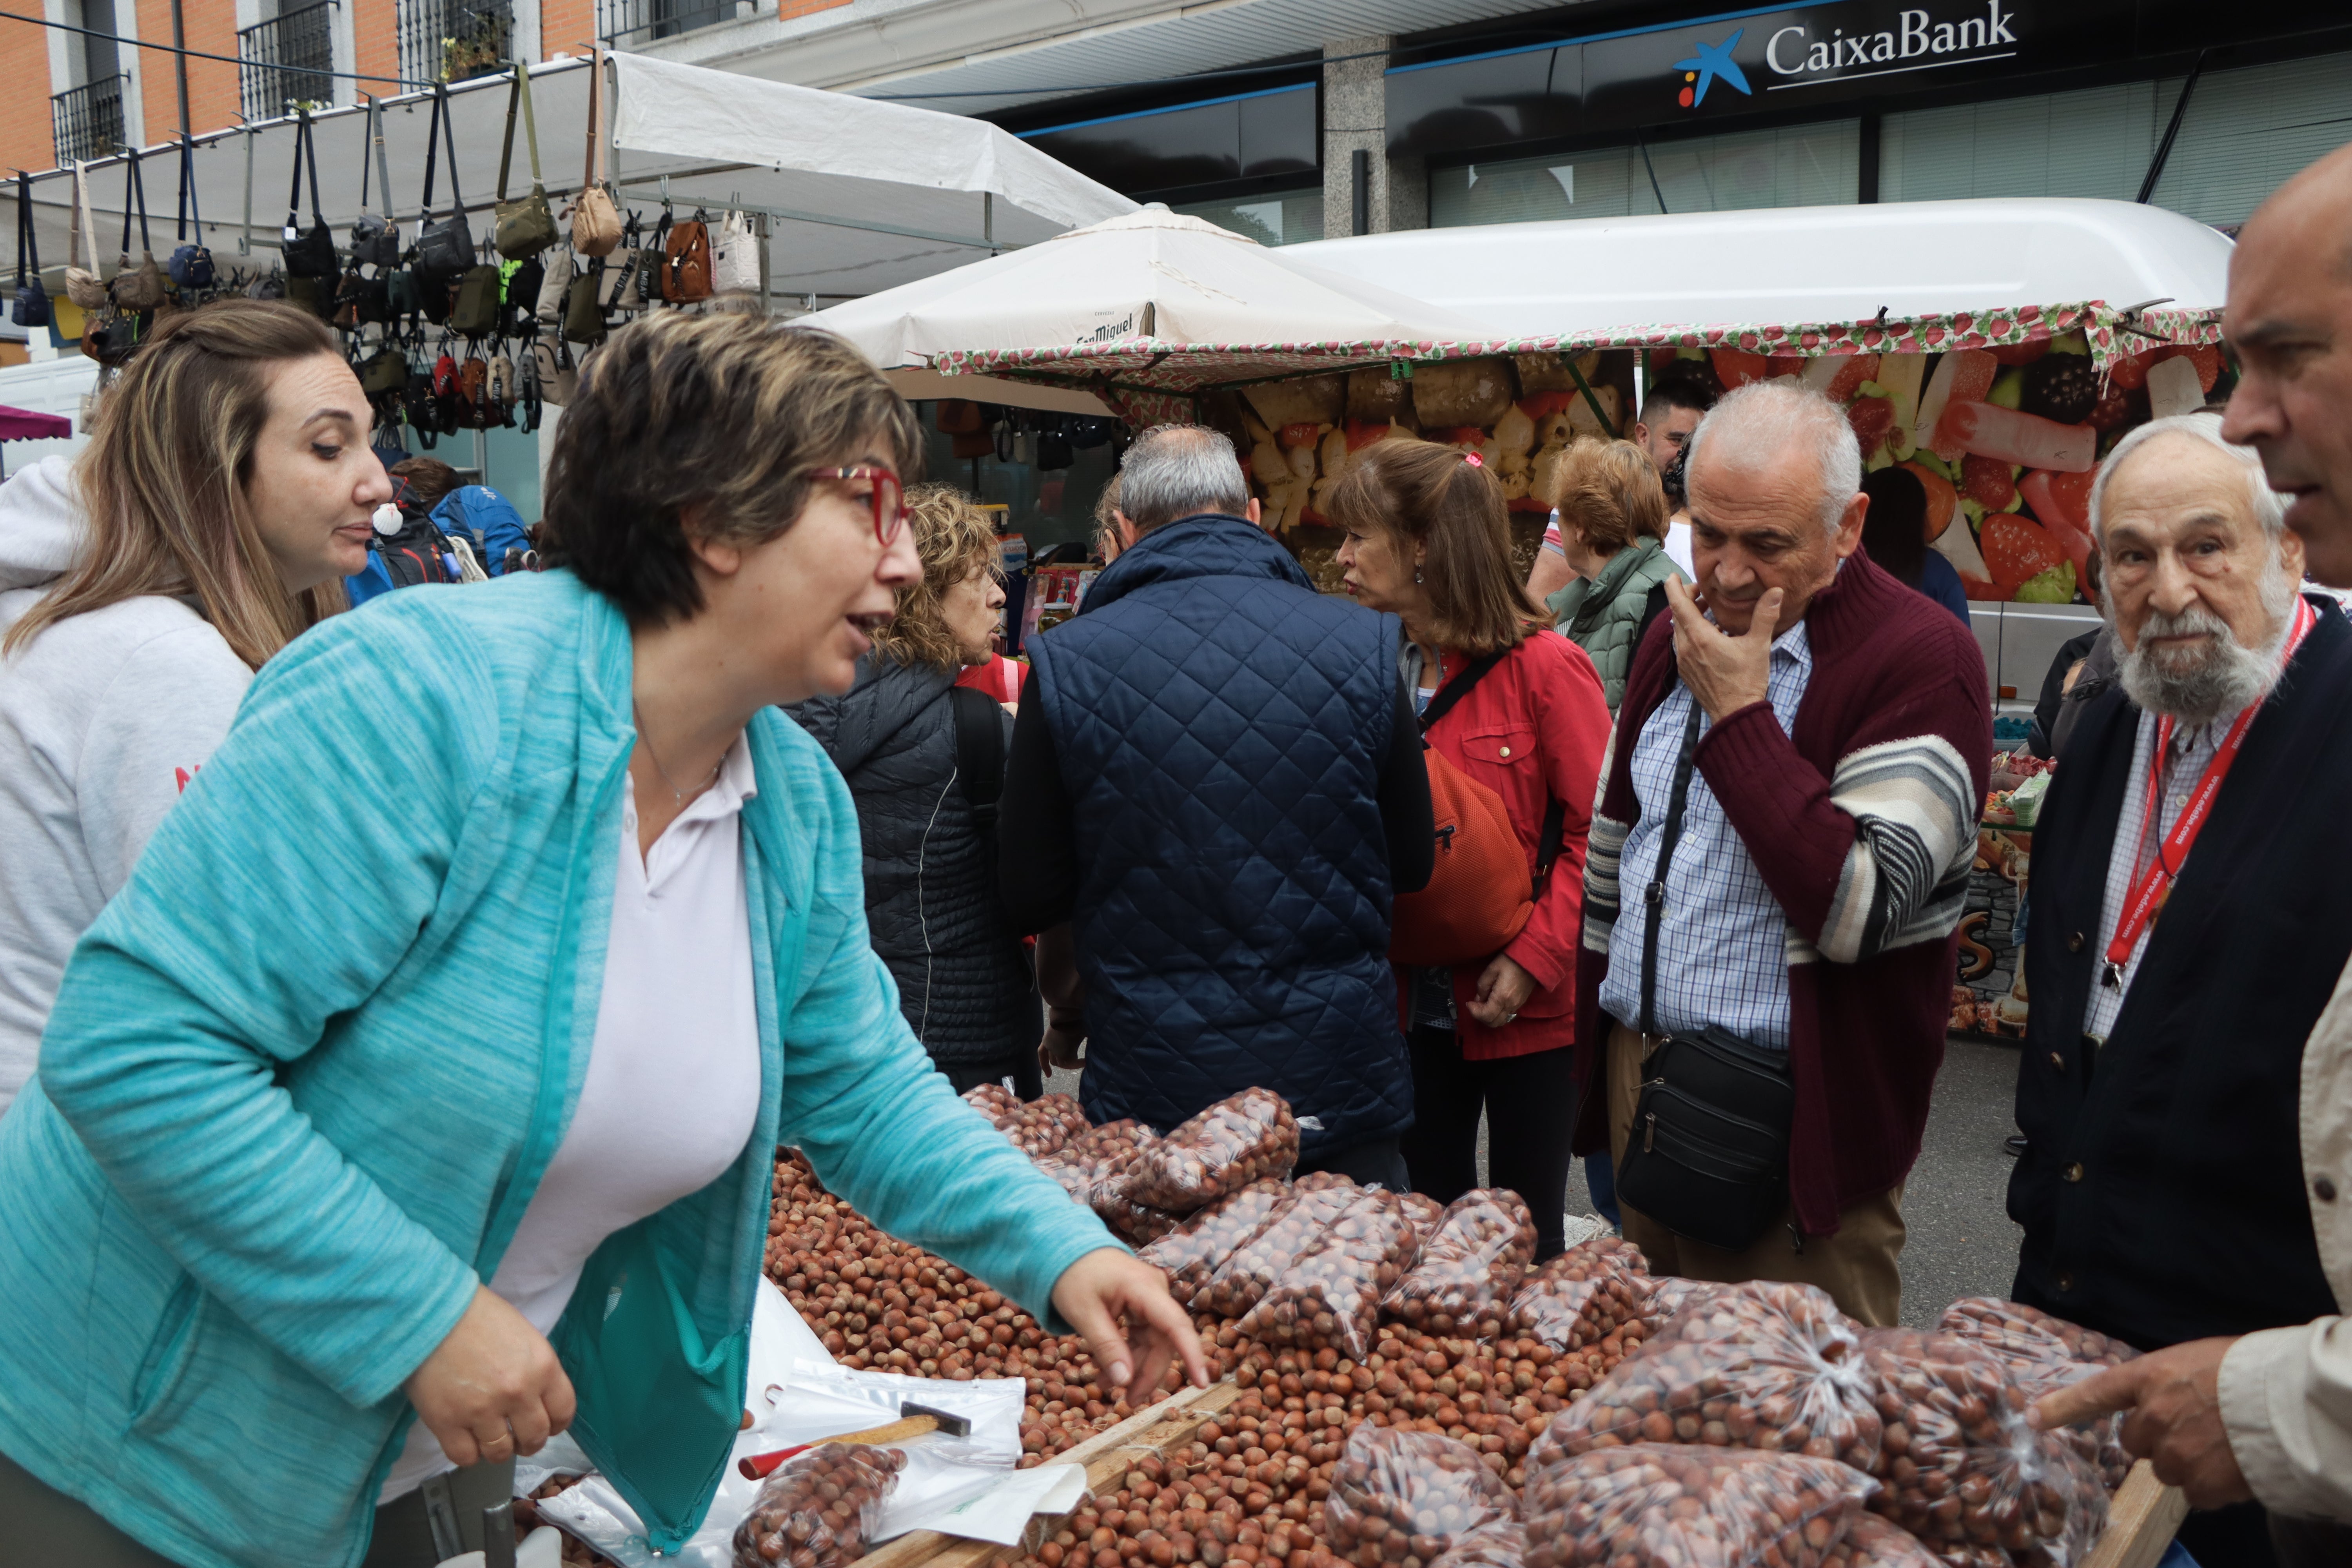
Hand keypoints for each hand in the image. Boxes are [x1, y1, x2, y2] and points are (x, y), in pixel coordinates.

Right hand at [404, 1285, 575, 1466]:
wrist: (431, 1311)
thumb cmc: (477, 1316)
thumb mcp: (523, 1336)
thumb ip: (535, 1369)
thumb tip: (537, 1399)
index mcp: (542, 1367)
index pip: (563, 1412)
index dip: (556, 1424)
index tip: (547, 1426)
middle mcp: (517, 1393)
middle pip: (535, 1437)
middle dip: (528, 1442)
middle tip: (518, 1438)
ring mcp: (482, 1411)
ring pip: (500, 1453)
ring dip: (498, 1450)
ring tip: (490, 1438)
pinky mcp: (447, 1422)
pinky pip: (465, 1457)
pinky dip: (468, 1454)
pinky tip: (466, 1440)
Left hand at [1040, 1020, 1085, 1074]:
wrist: (1068, 1014)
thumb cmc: (1069, 1017)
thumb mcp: (1066, 1028)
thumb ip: (1069, 1037)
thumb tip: (1079, 1038)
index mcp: (1047, 1039)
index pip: (1042, 1054)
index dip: (1044, 1065)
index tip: (1048, 1075)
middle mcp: (1048, 1045)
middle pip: (1054, 1061)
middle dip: (1064, 1065)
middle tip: (1077, 1063)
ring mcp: (1055, 1050)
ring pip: (1062, 1063)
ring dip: (1073, 1064)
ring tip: (1084, 1062)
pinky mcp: (1063, 1053)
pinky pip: (1070, 1063)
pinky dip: (1078, 1063)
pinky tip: (1086, 1061)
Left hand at [1051, 1247, 1209, 1400]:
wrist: (1065, 1250)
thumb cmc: (1071, 1276)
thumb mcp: (1083, 1313)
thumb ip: (1106, 1346)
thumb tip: (1126, 1381)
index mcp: (1143, 1287)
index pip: (1176, 1324)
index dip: (1192, 1355)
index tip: (1202, 1383)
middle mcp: (1155, 1291)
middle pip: (1164, 1341)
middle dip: (1147, 1373)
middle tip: (1128, 1401)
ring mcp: (1150, 1298)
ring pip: (1154, 1342)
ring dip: (1135, 1367)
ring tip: (1106, 1387)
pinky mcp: (1143, 1305)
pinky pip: (1143, 1336)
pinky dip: (1128, 1354)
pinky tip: (1108, 1371)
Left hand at [1465, 954, 1536, 1027]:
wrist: (1531, 958)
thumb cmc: (1510, 961)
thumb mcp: (1491, 970)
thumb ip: (1482, 986)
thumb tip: (1478, 999)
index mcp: (1502, 997)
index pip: (1486, 1016)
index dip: (1474, 1012)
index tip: (1469, 1003)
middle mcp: (1511, 1005)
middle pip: (1493, 1023)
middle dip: (1481, 1016)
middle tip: (1475, 1005)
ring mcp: (1517, 1005)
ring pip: (1501, 1021)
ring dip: (1489, 1016)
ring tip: (1484, 1004)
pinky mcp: (1521, 1002)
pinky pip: (1507, 1015)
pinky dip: (1497, 1013)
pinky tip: (1493, 1002)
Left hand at [1664, 576, 1781, 722]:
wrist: (1736, 715)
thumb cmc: (1746, 681)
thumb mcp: (1759, 645)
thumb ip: (1765, 615)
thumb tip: (1776, 591)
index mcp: (1700, 638)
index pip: (1679, 605)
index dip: (1674, 588)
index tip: (1673, 576)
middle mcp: (1686, 648)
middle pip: (1677, 616)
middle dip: (1687, 600)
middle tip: (1703, 592)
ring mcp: (1684, 661)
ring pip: (1679, 631)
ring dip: (1689, 617)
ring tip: (1708, 610)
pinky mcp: (1687, 672)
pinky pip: (1683, 645)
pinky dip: (1691, 633)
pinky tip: (1711, 635)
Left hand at [2029, 1336, 2251, 1507]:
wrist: (2284, 1401)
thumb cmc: (2246, 1370)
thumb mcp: (2194, 1361)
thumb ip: (2166, 1384)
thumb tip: (2163, 1404)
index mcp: (2149, 1378)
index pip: (2094, 1394)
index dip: (2062, 1407)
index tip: (2032, 1418)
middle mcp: (2151, 1416)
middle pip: (2135, 1441)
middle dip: (2157, 1437)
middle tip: (2194, 1426)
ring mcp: (2173, 1452)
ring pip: (2167, 1468)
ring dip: (2188, 1461)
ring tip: (2222, 1443)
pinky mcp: (2199, 1483)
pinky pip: (2195, 1491)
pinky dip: (2212, 1484)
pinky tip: (2233, 1464)